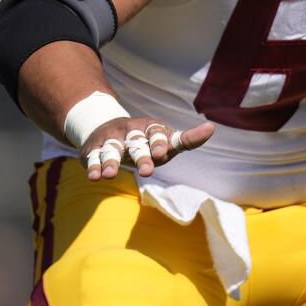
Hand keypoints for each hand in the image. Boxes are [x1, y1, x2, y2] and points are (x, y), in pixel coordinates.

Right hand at [82, 117, 214, 179]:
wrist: (107, 129)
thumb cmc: (147, 142)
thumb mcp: (166, 141)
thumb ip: (187, 139)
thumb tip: (212, 127)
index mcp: (150, 128)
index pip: (157, 132)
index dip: (159, 142)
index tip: (162, 153)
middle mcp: (130, 131)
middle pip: (136, 143)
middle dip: (141, 157)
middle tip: (147, 171)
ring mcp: (111, 140)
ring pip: (112, 150)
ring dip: (112, 162)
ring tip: (111, 175)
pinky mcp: (94, 149)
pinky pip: (93, 158)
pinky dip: (94, 167)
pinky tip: (95, 177)